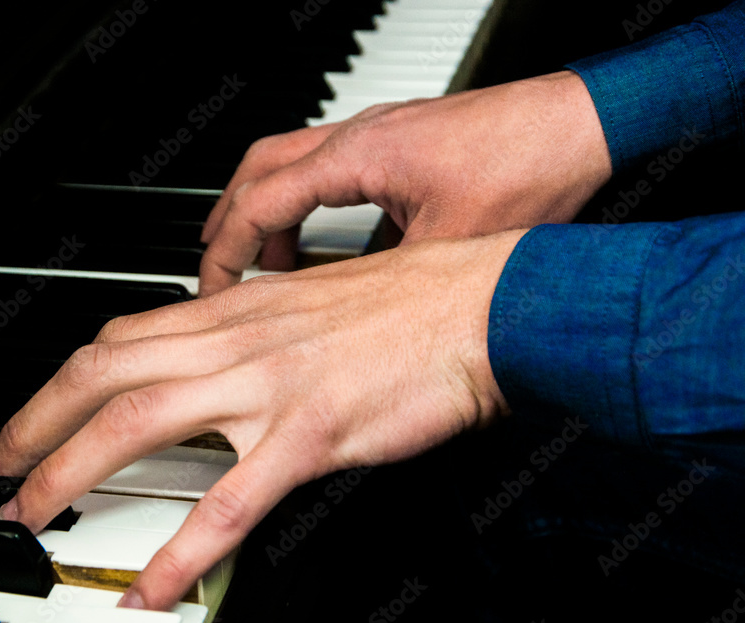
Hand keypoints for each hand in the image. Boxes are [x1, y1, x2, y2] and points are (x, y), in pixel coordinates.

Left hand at [0, 229, 524, 609]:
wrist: (475, 307)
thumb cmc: (403, 305)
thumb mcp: (307, 307)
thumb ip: (250, 332)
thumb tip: (211, 360)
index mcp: (233, 311)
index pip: (118, 337)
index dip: (61, 379)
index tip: (34, 412)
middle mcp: (234, 340)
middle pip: (101, 374)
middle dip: (34, 423)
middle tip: (0, 469)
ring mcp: (266, 387)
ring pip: (137, 426)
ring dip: (70, 473)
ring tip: (33, 516)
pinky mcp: (309, 436)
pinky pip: (228, 503)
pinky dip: (180, 552)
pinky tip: (151, 587)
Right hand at [198, 71, 610, 296]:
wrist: (581, 125)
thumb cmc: (530, 167)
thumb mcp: (447, 247)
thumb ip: (385, 284)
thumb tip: (349, 326)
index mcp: (356, 155)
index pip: (260, 201)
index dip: (227, 249)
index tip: (212, 286)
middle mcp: (359, 134)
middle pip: (259, 167)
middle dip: (231, 218)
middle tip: (220, 265)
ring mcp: (378, 132)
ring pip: (292, 161)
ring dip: (271, 209)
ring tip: (269, 259)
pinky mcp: (400, 139)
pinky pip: (330, 165)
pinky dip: (311, 202)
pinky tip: (329, 240)